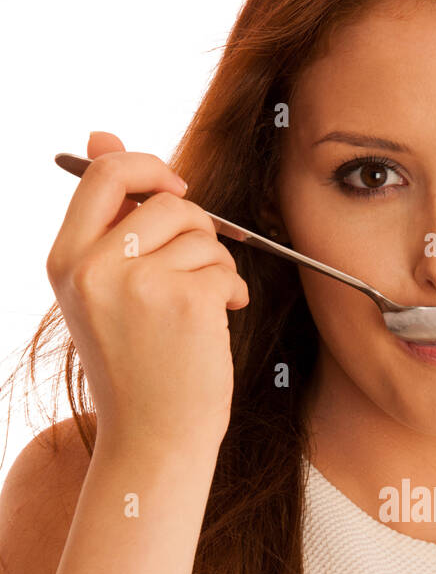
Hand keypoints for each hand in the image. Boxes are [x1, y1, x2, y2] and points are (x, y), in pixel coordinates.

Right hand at [46, 130, 248, 459]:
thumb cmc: (136, 369)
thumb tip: (102, 133)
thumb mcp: (104, 291)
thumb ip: (107, 217)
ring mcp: (139, 283)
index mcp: (65, 261)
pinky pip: (225, 267)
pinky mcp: (185, 300)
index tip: (174, 189)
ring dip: (216, 265)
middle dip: (197, 229)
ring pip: (202, 234)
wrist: (153, 440)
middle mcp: (94, 268)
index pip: (105, 175)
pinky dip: (232, 292)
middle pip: (165, 202)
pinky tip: (217, 322)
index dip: (148, 168)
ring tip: (204, 306)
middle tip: (199, 269)